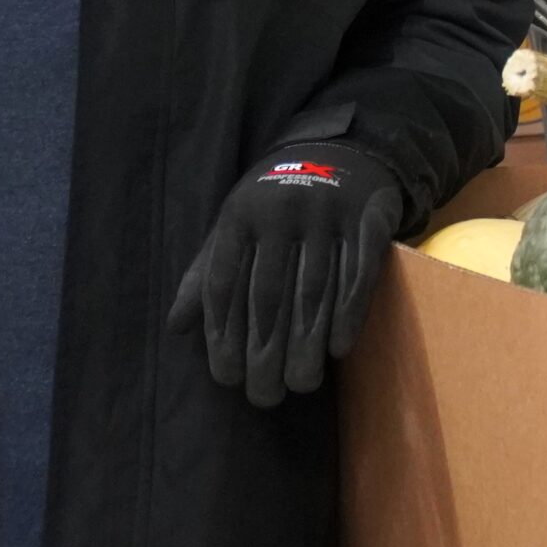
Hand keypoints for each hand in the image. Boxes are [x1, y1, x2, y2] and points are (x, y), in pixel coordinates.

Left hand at [168, 143, 404, 408]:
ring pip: (314, 291)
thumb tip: (177, 328)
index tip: (227, 379)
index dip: (224, 335)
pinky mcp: (368, 217)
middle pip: (269, 296)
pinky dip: (349, 314)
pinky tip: (339, 350)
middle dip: (265, 352)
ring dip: (306, 344)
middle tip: (265, 396)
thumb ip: (206, 275)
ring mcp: (327, 213)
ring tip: (301, 385)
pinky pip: (359, 273)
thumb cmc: (273, 203)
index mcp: (240, 215)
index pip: (226, 284)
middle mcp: (280, 212)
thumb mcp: (234, 226)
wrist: (338, 149)